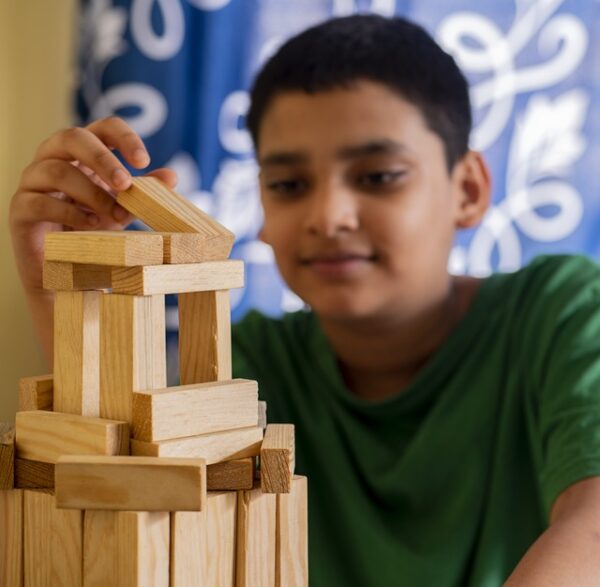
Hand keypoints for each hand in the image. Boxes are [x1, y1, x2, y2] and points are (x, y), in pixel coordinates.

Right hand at [9, 116, 176, 292]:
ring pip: (56, 170)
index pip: (102, 128)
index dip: (124, 137)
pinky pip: (40, 202)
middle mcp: (53, 158)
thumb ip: (143, 192)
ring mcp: (33, 181)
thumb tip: (171, 176)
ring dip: (92, 193)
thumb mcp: (124, 208)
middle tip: (126, 184)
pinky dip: (70, 214)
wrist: (64, 266)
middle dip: (102, 160)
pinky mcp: (21, 208)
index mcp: (83, 152)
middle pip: (72, 137)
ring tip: (116, 216)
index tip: (143, 162)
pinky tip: (92, 225)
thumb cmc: (93, 227)